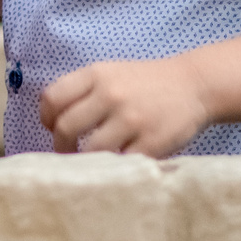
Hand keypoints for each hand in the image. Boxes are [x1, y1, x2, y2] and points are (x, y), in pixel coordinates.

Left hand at [39, 58, 213, 157]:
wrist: (194, 86)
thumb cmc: (145, 83)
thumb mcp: (111, 73)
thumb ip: (82, 91)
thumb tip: (50, 121)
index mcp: (96, 75)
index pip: (53, 98)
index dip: (46, 118)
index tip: (51, 128)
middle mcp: (111, 95)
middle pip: (65, 127)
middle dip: (61, 145)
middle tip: (67, 152)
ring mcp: (132, 119)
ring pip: (90, 150)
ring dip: (85, 161)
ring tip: (89, 161)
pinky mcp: (151, 142)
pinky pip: (120, 163)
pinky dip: (114, 167)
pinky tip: (115, 164)